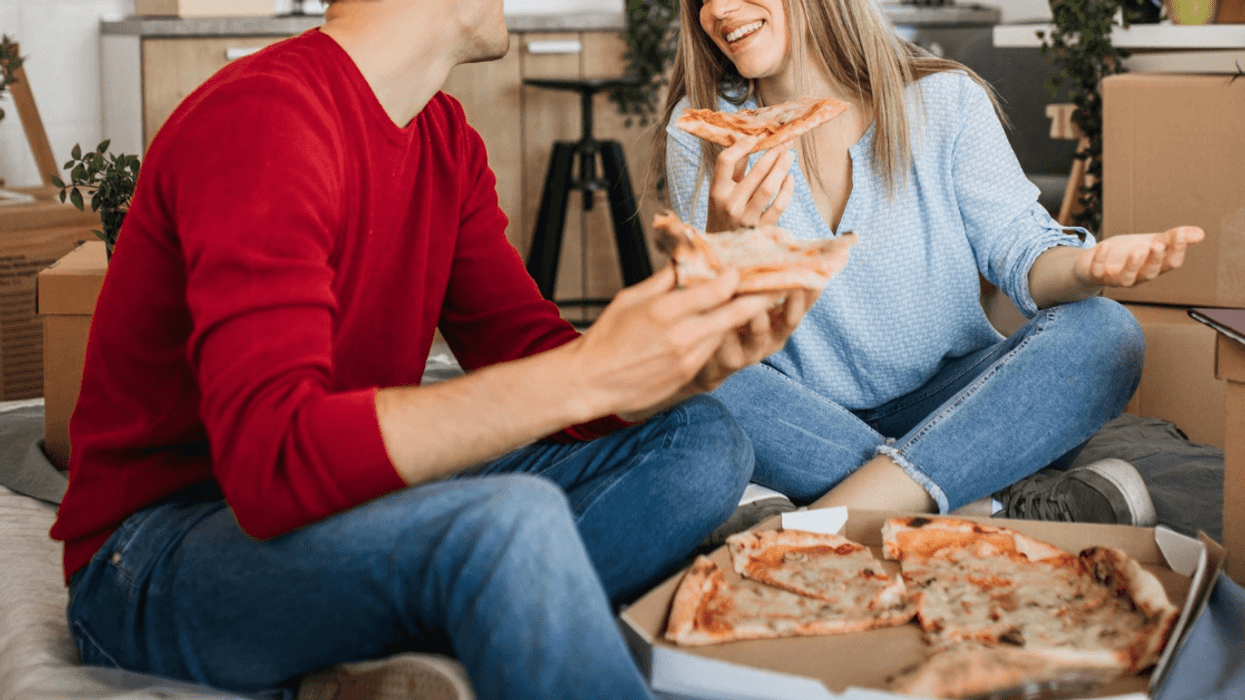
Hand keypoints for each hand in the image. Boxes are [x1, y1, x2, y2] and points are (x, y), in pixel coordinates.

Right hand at [565, 266, 803, 419]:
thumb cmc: (606, 337)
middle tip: (774, 287)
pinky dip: (719, 337)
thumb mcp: (630, 299)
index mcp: (666, 311)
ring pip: (725, 333)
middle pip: (735, 314)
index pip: (716, 290)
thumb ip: (662, 282)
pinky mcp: (688, 375)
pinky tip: (721, 328)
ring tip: (751, 304)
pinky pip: (712, 351)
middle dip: (758, 299)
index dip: (735, 278)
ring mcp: (688, 358)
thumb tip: (683, 264)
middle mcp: (683, 335)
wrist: (591, 381)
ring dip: (739, 319)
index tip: (744, 269)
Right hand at [705, 134, 795, 232]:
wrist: (722, 248)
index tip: (754, 138)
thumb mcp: (721, 192)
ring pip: (769, 188)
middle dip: (773, 153)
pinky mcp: (761, 229)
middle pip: (755, 172)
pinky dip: (787, 190)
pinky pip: (778, 206)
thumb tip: (751, 142)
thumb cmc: (723, 214)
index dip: (740, 146)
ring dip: (782, 168)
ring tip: (789, 155)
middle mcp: (730, 205)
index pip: (724, 162)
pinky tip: (789, 179)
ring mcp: (746, 218)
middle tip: (784, 143)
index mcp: (717, 192)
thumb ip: (733, 169)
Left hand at [1073, 226, 1204, 287]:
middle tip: (1158, 244)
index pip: (1171, 263)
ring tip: (1138, 249)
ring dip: (1133, 265)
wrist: (1092, 262)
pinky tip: (1104, 245)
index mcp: (1153, 267)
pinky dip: (1101, 258)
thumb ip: (1172, 239)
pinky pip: (1098, 271)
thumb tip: (1201, 233)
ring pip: (1127, 278)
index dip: (1178, 250)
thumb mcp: (1149, 243)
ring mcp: (1115, 278)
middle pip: (1151, 273)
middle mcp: (1136, 276)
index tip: (1181, 234)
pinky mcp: (1096, 275)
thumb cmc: (1124, 254)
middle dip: (1155, 260)